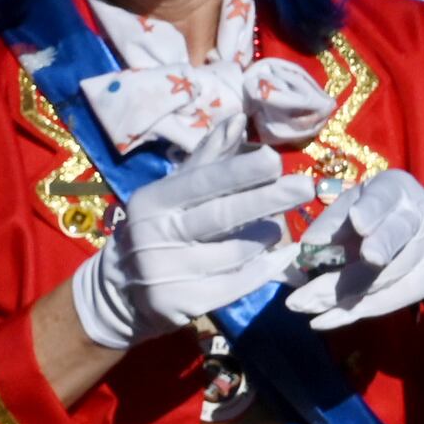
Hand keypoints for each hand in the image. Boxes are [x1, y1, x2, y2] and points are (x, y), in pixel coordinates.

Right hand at [69, 147, 314, 351]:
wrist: (118, 292)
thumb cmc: (157, 229)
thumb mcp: (172, 192)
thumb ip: (209, 158)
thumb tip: (239, 118)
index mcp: (153, 200)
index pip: (202, 182)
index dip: (239, 172)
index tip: (275, 159)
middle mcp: (154, 235)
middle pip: (221, 215)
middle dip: (267, 200)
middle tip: (305, 188)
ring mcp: (165, 273)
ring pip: (235, 253)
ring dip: (267, 238)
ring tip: (277, 229)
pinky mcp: (180, 304)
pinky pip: (237, 285)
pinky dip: (265, 270)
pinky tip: (282, 258)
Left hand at [284, 169, 423, 329]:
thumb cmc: (381, 218)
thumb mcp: (359, 207)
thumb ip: (336, 223)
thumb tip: (308, 248)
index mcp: (396, 189)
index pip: (385, 196)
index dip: (373, 209)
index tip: (357, 220)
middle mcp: (418, 215)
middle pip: (397, 233)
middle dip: (379, 246)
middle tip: (359, 261)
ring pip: (385, 275)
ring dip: (341, 292)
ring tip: (302, 303)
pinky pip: (388, 300)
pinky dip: (351, 313)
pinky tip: (321, 321)